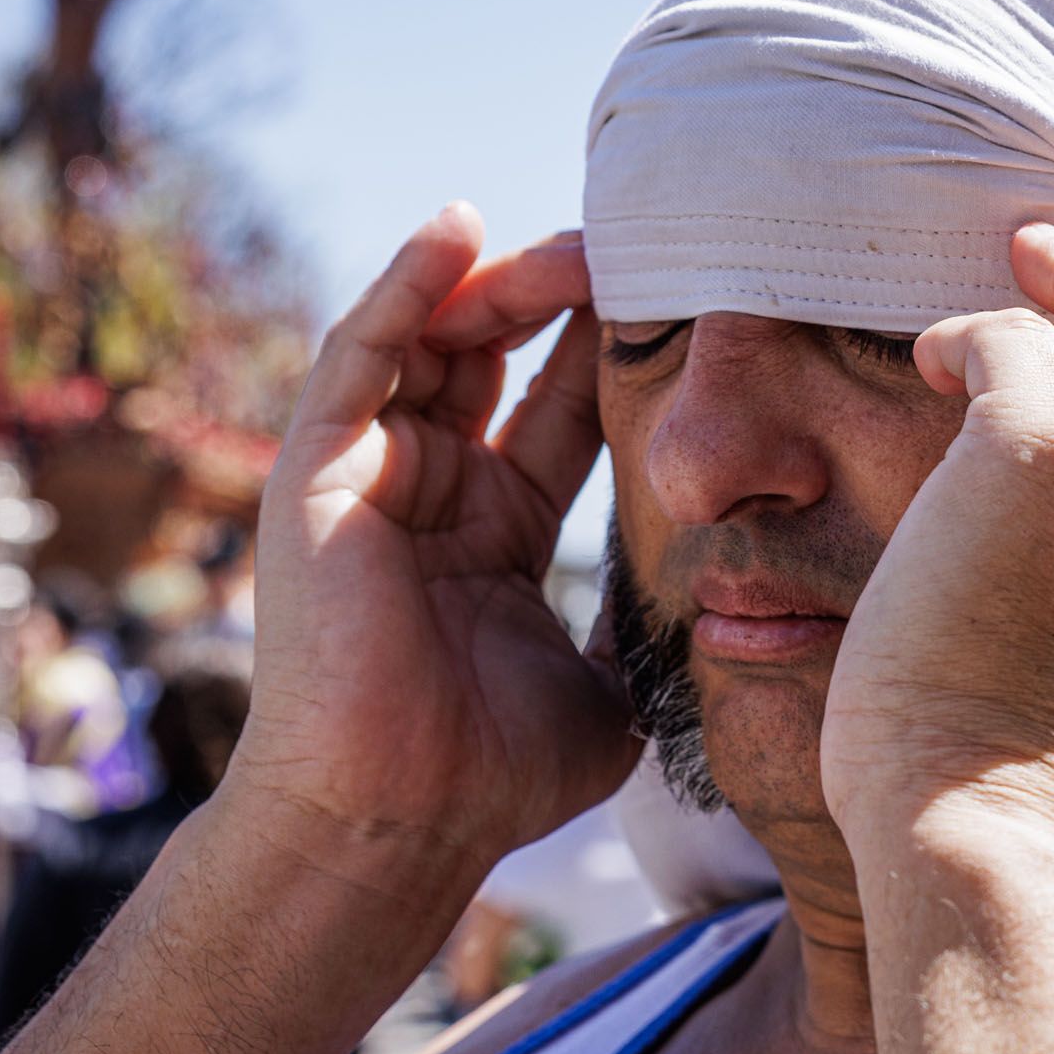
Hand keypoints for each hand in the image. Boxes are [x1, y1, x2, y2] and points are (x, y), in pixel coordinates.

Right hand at [230, 206, 633, 881]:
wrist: (399, 823)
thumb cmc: (491, 776)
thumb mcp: (607, 685)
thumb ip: (650, 628)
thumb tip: (738, 610)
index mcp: (499, 529)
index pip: (563, 409)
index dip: (613, 350)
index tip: (679, 297)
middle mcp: (434, 491)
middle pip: (500, 356)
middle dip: (560, 295)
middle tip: (631, 249)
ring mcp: (372, 477)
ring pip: (434, 339)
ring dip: (498, 279)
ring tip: (569, 240)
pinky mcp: (315, 473)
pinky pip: (359, 355)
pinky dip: (402, 287)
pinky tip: (455, 230)